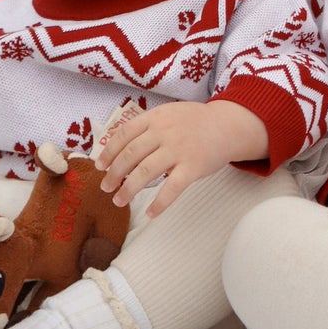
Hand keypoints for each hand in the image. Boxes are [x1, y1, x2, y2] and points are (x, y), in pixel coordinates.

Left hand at [97, 99, 266, 217]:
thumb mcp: (168, 114)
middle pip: (130, 155)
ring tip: (119, 201)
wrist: (228, 125)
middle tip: (105, 187)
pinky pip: (172, 188)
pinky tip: (150, 214)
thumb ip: (146, 126)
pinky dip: (159, 203)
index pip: (123, 135)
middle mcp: (164, 132)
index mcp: (155, 117)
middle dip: (114, 173)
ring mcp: (179, 149)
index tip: (99, 166)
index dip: (108, 152)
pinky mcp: (193, 167)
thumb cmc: (194, 122)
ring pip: (145, 172)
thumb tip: (117, 145)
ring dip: (128, 189)